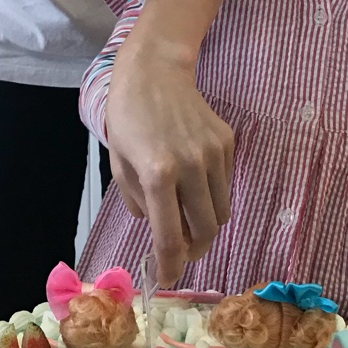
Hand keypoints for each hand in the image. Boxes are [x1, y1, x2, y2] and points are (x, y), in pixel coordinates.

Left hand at [105, 39, 232, 286]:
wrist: (155, 71)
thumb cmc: (128, 117)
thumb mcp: (120, 164)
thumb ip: (140, 202)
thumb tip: (160, 230)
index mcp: (158, 174)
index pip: (171, 236)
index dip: (170, 264)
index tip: (167, 277)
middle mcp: (191, 166)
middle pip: (206, 230)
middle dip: (195, 249)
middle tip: (182, 250)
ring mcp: (213, 154)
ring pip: (221, 212)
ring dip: (206, 224)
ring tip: (189, 217)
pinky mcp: (227, 143)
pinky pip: (225, 185)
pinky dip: (212, 195)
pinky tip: (194, 181)